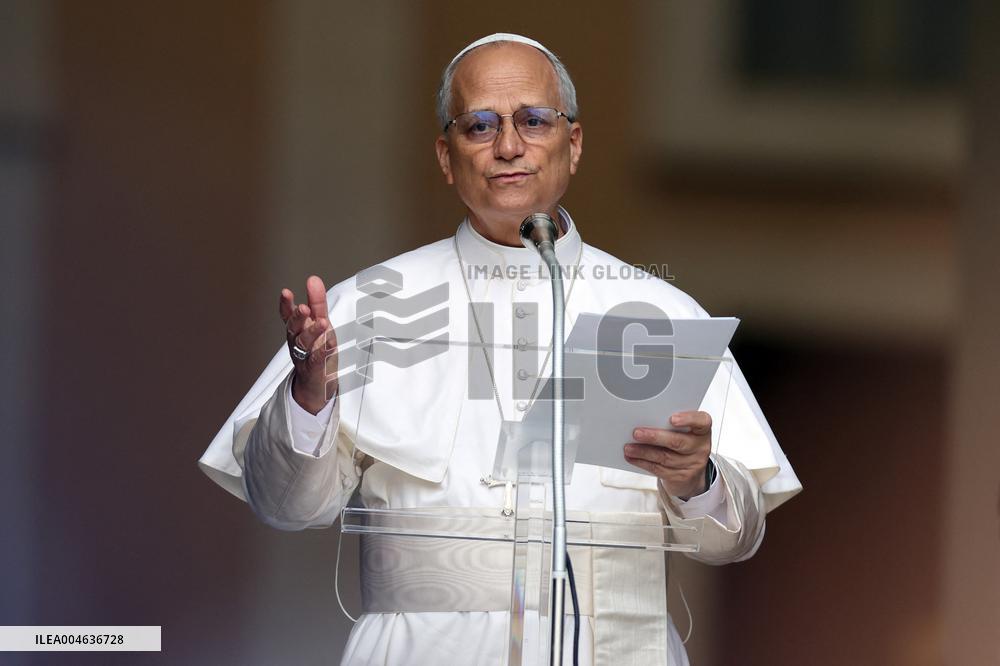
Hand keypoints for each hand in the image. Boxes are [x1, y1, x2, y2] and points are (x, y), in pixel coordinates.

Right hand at [279, 275, 337, 413]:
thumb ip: (317, 303)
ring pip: (304, 344)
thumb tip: (313, 279)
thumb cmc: (316, 350)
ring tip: (322, 323)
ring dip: (312, 332)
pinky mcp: (314, 370)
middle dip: (298, 318)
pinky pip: (316, 361)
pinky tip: (328, 345)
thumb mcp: (318, 323)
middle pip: (294, 329)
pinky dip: (322, 353)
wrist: (314, 385)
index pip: (287, 315)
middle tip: (304, 308)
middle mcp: (297, 342)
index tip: (285, 292)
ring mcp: (304, 357)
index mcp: (297, 330)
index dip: (285, 305)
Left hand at [623, 411, 711, 498]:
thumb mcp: (684, 431)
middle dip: (655, 437)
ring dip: (643, 452)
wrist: (691, 473)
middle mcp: (700, 447)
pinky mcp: (681, 477)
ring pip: (665, 457)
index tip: (672, 418)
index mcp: (702, 430)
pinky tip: (632, 458)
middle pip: (678, 442)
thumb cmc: (683, 443)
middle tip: (637, 433)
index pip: (702, 421)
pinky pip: (659, 469)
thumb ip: (669, 425)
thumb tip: (645, 420)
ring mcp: (692, 464)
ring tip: (628, 447)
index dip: (688, 419)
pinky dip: (643, 463)